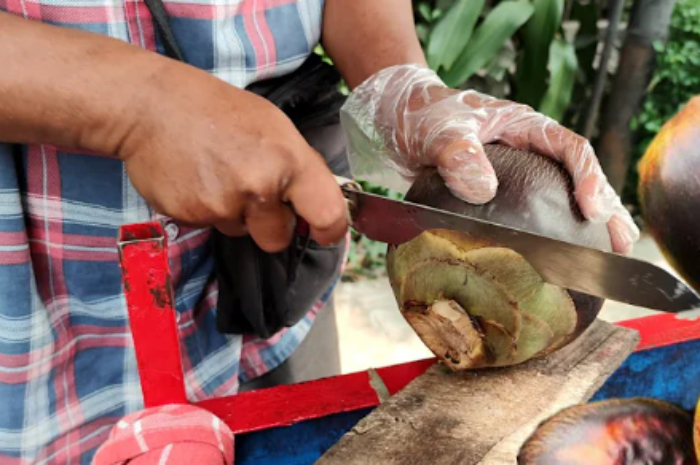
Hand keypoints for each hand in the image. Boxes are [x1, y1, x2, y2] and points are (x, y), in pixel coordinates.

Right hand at [117, 63, 347, 251]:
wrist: (151, 105)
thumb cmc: (217, 110)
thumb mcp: (273, 125)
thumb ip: (298, 167)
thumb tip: (316, 203)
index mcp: (288, 161)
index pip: (328, 215)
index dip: (329, 230)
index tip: (323, 232)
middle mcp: (259, 187)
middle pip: (278, 239)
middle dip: (270, 224)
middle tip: (253, 191)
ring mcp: (222, 205)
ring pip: (241, 232)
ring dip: (234, 214)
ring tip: (217, 174)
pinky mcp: (190, 216)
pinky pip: (210, 226)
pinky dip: (206, 209)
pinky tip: (197, 179)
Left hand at [340, 65, 638, 254]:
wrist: (399, 121)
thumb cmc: (422, 116)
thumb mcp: (438, 130)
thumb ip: (457, 153)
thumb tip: (482, 189)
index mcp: (524, 126)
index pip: (570, 148)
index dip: (587, 178)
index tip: (592, 210)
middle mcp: (528, 150)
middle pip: (577, 177)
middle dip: (604, 208)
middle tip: (621, 243)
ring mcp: (516, 173)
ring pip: (561, 196)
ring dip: (586, 224)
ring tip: (607, 255)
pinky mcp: (500, 195)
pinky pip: (533, 212)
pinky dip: (549, 232)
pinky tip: (556, 258)